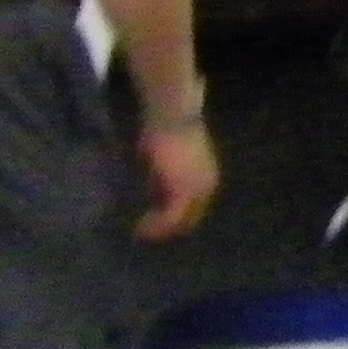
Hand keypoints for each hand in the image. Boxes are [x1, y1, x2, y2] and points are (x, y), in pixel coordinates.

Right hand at [137, 116, 219, 240]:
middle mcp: (207, 186)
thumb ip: (163, 178)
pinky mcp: (183, 191)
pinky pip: (170, 218)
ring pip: (181, 221)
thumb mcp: (165, 160)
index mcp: (206, 178)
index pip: (195, 207)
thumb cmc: (166, 131)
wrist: (172, 115)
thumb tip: (155, 193)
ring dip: (160, 229)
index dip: (176, 218)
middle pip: (191, 218)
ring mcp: (197, 190)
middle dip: (169, 227)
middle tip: (146, 233)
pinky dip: (156, 227)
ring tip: (140, 233)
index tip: (155, 221)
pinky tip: (140, 229)